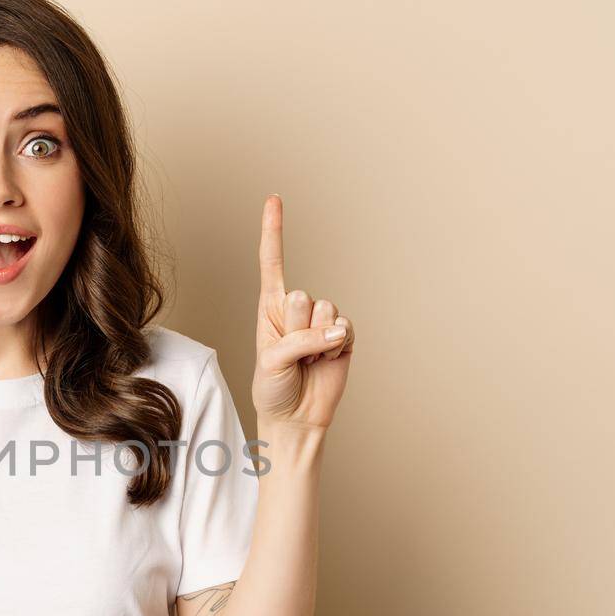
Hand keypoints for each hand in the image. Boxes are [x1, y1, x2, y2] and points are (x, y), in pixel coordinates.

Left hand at [252, 194, 354, 432]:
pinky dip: (335, 348)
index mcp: (269, 307)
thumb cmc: (273, 388)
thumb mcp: (272, 362)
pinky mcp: (343, 336)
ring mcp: (321, 321)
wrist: (296, 417)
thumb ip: (299, 341)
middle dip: (297, 329)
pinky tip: (326, 361)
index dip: (273, 230)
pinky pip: (345, 328)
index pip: (272, 262)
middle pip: (303, 297)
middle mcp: (296, 309)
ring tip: (308, 361)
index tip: (274, 198)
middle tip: (292, 353)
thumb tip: (337, 331)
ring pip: (326, 313)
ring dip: (316, 342)